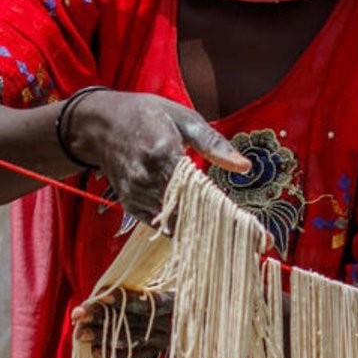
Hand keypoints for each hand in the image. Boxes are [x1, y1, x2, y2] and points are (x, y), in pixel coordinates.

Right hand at [62, 90, 249, 224]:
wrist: (99, 124)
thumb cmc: (146, 115)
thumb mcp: (183, 118)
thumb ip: (214, 143)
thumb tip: (244, 166)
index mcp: (162, 153)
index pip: (201, 192)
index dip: (229, 214)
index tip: (258, 234)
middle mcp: (147, 179)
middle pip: (190, 214)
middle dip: (224, 229)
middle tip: (259, 242)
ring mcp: (136, 195)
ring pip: (176, 225)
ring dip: (205, 233)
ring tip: (238, 242)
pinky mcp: (131, 205)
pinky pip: (162, 226)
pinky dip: (184, 230)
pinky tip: (207, 233)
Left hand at [72, 289, 173, 357]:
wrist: (186, 321)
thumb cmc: (161, 298)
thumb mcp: (155, 289)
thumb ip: (133, 291)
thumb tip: (99, 295)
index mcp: (173, 302)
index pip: (148, 301)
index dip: (123, 298)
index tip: (100, 295)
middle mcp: (169, 323)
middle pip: (134, 321)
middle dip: (103, 316)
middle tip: (79, 315)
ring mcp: (162, 341)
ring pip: (131, 340)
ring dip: (102, 336)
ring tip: (80, 333)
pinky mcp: (155, 354)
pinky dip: (114, 355)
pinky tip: (95, 351)